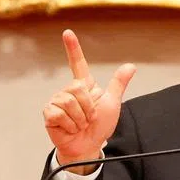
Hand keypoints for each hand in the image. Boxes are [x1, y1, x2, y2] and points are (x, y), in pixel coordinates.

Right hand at [43, 29, 135, 173]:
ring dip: (80, 118)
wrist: (89, 146)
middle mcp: (69, 91)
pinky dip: (70, 124)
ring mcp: (57, 101)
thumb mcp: (112, 103)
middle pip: (78, 87)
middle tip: (88, 118)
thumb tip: (130, 66)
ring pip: (70, 101)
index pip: (78, 64)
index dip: (73, 48)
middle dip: (89, 107)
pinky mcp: (49, 113)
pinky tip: (70, 128)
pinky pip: (60, 113)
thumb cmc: (99, 127)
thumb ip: (118, 84)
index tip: (68, 33)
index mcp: (83, 86)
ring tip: (80, 124)